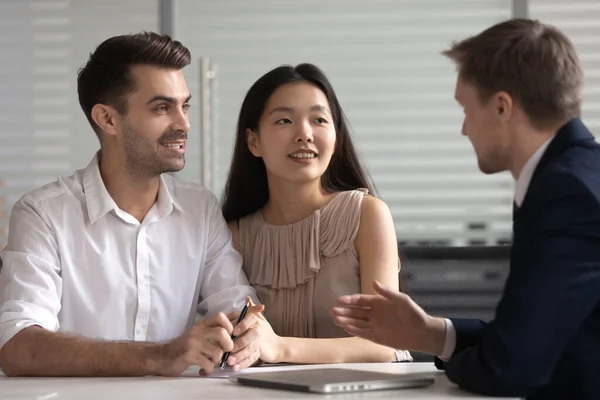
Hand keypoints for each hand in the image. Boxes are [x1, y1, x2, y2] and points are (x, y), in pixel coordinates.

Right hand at [158, 312, 233, 375]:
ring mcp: (193, 343)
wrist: (163, 357)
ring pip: (217, 351)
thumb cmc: (184, 347)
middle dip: (229, 345)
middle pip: (222, 333)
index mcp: (201, 325)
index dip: (230, 325)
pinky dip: (209, 369)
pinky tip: (204, 369)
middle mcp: (197, 332)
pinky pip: (208, 364)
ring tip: (212, 362)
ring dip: (218, 360)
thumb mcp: (197, 334)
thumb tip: (233, 333)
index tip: (231, 335)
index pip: (220, 316)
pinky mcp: (189, 356)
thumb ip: (212, 332)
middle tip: (226, 352)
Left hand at [222, 297, 264, 370]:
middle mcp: (258, 331)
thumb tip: (247, 299)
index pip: (250, 319)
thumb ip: (251, 310)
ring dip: (239, 356)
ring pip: (250, 349)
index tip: (234, 331)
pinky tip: (236, 367)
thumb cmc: (264, 331)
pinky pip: (251, 359)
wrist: (276, 345)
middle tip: (229, 349)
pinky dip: (243, 364)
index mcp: (256, 321)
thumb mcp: (258, 319)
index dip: (242, 325)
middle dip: (240, 343)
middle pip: (250, 336)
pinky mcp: (259, 354)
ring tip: (230, 361)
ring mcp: (259, 343)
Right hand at [330, 281, 445, 354]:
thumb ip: (387, 293)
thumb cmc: (413, 314)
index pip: (360, 300)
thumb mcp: (402, 300)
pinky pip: (363, 333)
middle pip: (356, 312)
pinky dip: (354, 331)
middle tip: (332, 310)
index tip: (339, 300)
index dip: (350, 300)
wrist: (422, 333)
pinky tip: (346, 328)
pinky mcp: (377, 337)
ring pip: (357, 323)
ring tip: (336, 320)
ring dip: (346, 321)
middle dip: (344, 311)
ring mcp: (375, 325)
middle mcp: (374, 314)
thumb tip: (374, 282)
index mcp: (379, 303)